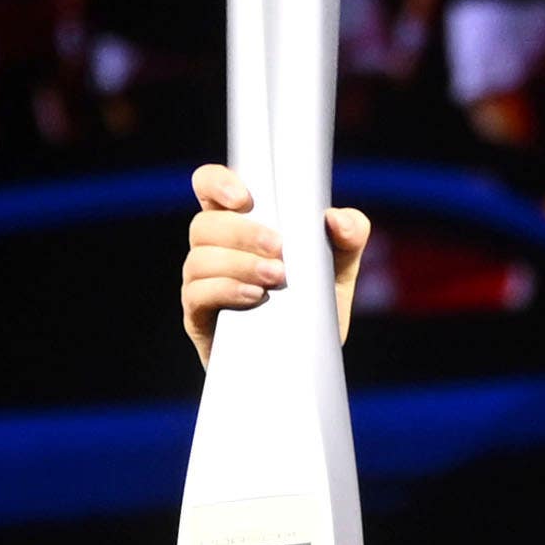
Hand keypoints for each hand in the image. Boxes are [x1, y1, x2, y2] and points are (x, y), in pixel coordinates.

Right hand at [182, 164, 366, 361]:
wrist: (308, 361)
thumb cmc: (315, 304)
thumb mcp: (339, 267)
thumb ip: (348, 235)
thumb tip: (337, 220)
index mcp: (239, 225)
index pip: (209, 188)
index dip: (217, 183)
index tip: (244, 198)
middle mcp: (214, 249)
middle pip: (204, 224)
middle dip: (243, 233)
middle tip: (280, 248)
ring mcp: (202, 283)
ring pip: (199, 259)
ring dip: (239, 264)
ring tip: (276, 278)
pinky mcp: (200, 318)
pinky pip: (197, 295)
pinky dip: (226, 290)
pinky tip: (256, 297)